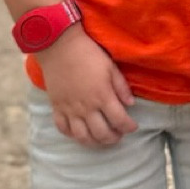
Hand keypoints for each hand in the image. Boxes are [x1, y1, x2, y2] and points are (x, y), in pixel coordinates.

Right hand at [38, 27, 135, 147]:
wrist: (59, 46)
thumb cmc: (88, 53)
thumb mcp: (110, 67)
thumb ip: (121, 87)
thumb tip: (131, 104)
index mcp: (102, 96)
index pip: (120, 120)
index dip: (129, 127)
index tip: (133, 126)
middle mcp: (86, 107)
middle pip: (102, 134)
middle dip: (113, 138)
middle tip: (118, 134)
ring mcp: (70, 109)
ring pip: (82, 136)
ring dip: (94, 142)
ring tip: (101, 138)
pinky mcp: (57, 107)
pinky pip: (63, 128)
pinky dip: (72, 134)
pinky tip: (79, 132)